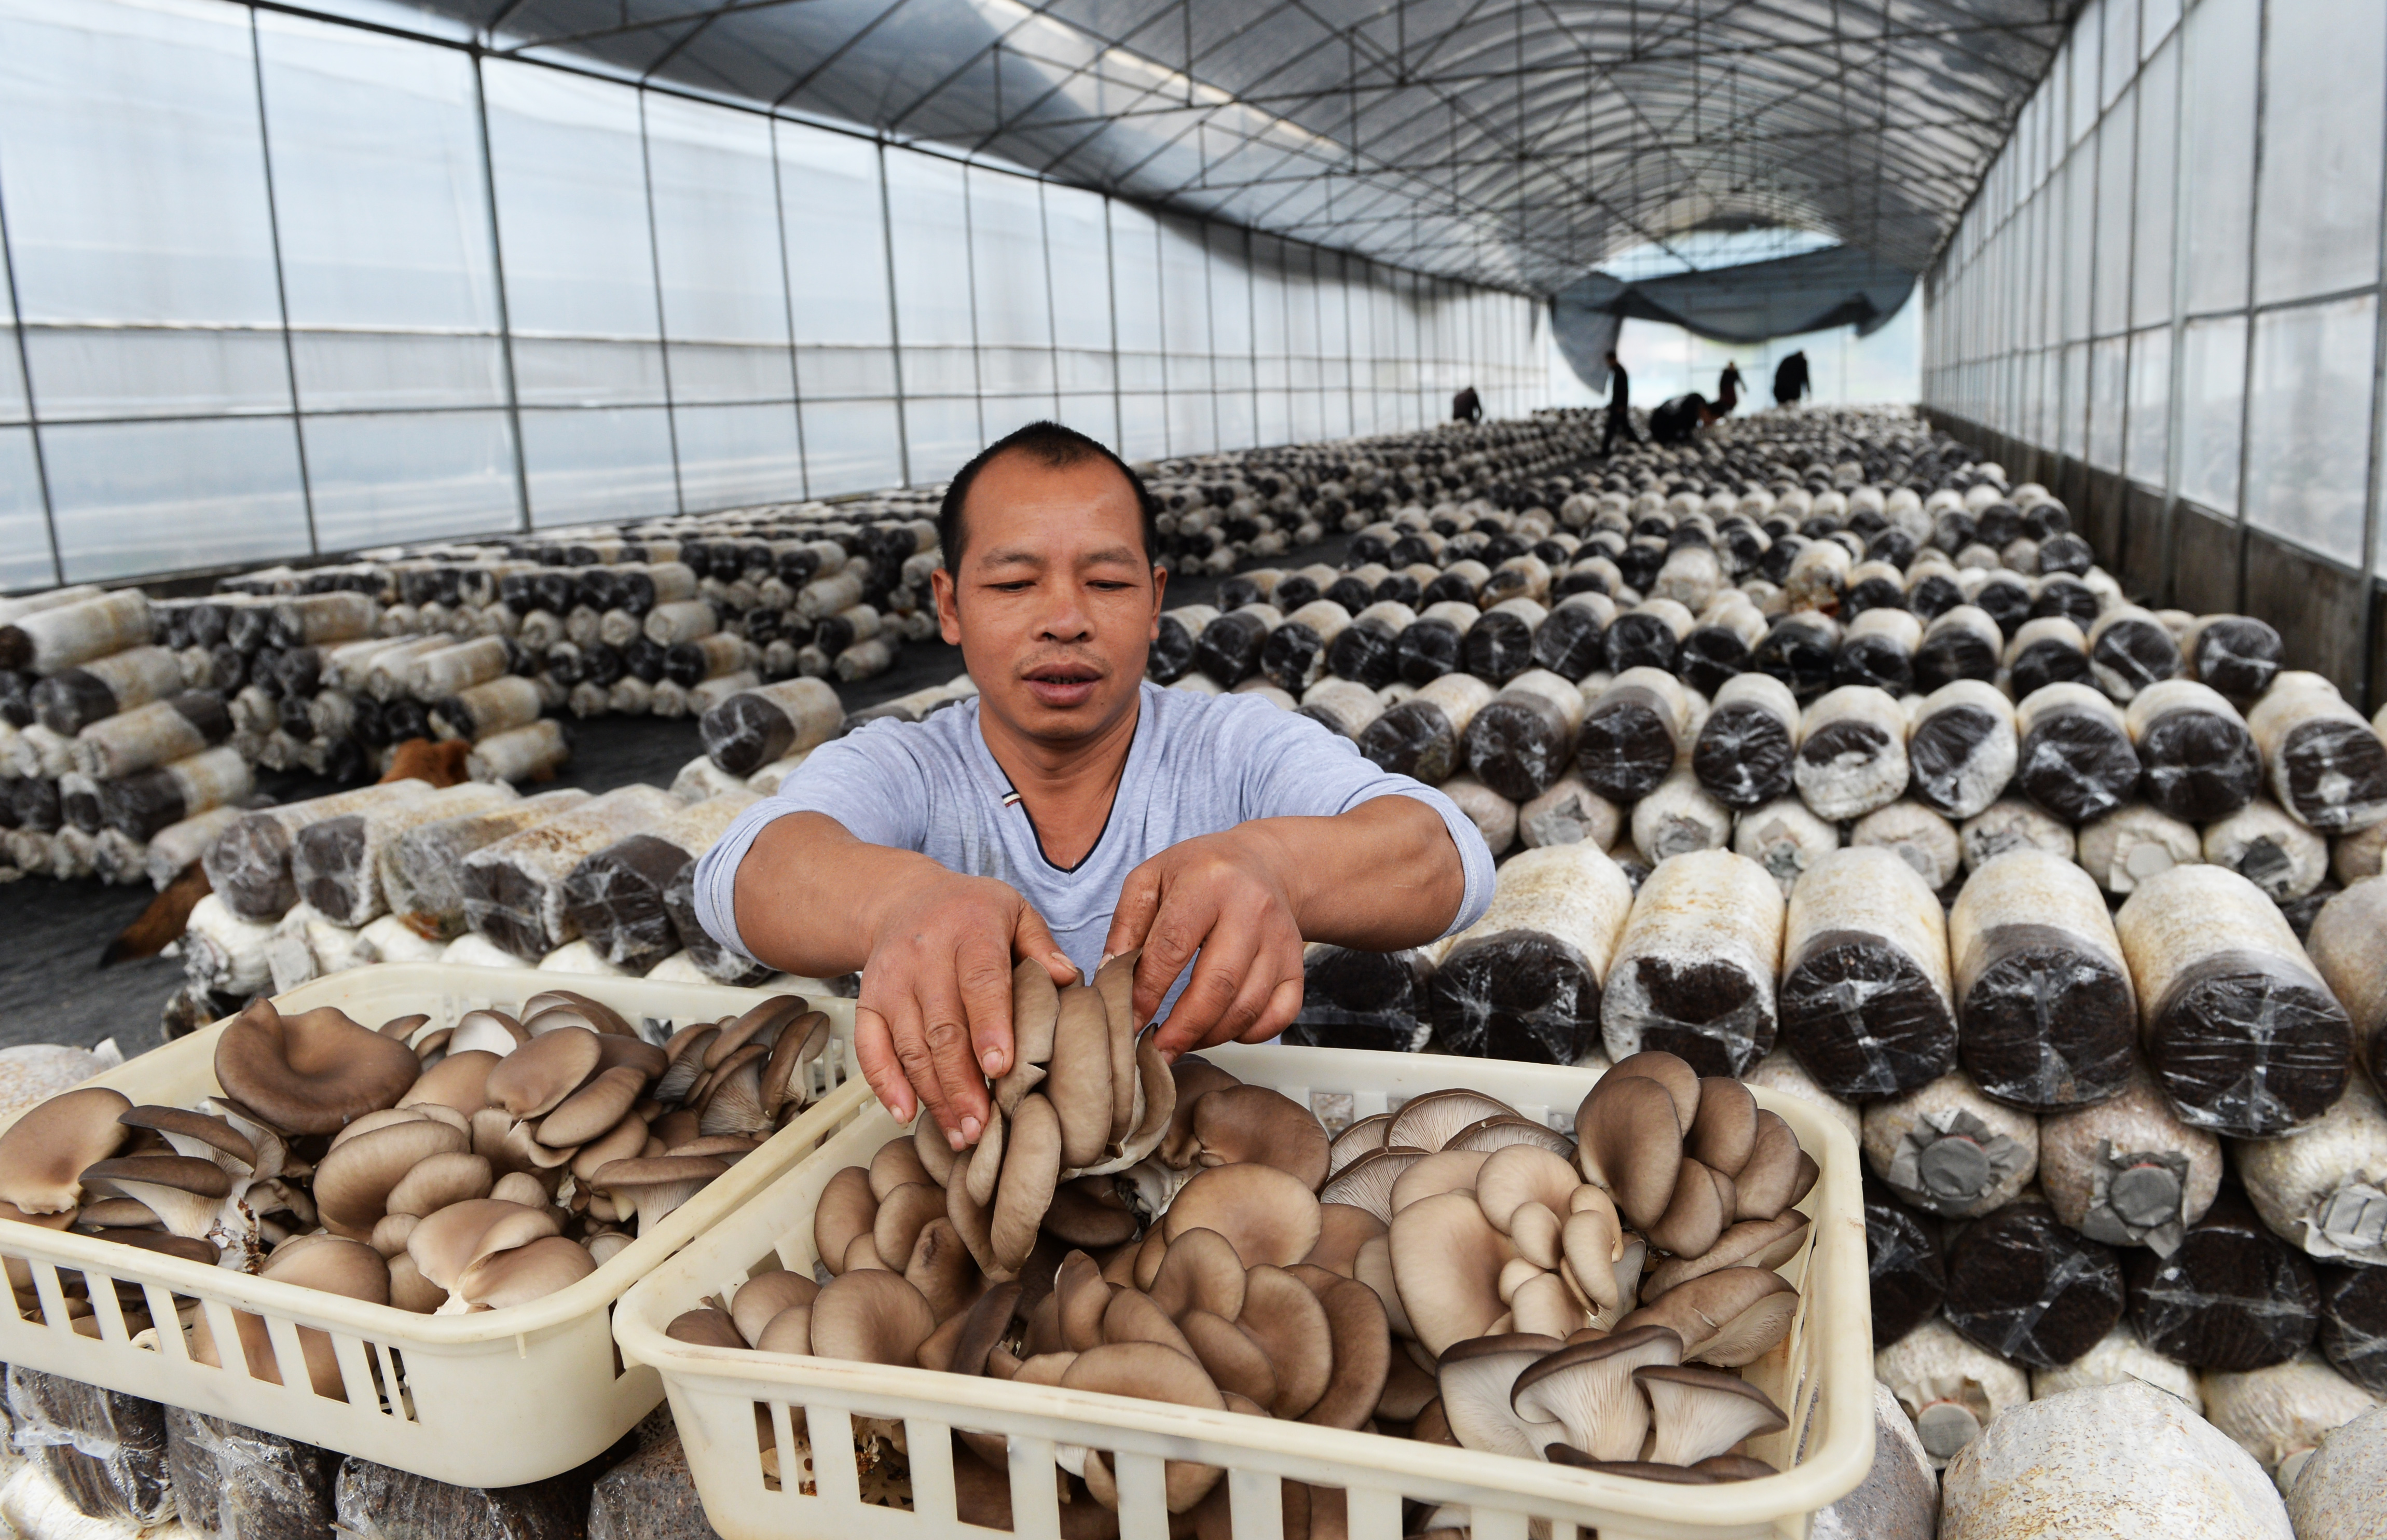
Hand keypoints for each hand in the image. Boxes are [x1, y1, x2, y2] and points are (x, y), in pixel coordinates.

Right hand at [851, 870, 1076, 1148]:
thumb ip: (1041, 944)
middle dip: (962, 1082)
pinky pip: (869, 1047)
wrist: (904, 900)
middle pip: (943, 1027)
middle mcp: (925, 957)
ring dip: (933, 1094)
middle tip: (983, 1125)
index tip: (1001, 1067)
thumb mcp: (1013, 910)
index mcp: (970, 931)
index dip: (990, 1026)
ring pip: (910, 1046)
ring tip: (960, 1133)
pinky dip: (885, 1083)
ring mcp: (891, 982)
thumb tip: (1066, 978)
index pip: (980, 982)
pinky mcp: (868, 1001)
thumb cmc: (971, 912)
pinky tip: (906, 1113)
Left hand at [1101, 826, 1305, 1059]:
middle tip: (1156, 1053)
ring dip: (1210, 1036)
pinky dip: (1250, 1034)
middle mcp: (1251, 908)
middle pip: (1218, 984)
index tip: (1129, 1020)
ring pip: (1248, 1005)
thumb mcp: (1151, 879)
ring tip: (1181, 1042)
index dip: (1147, 990)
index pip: (1173, 946)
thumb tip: (1109, 977)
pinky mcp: (1297, 963)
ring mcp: (1280, 939)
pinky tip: (1222, 1031)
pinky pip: (1279, 1013)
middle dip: (1182, 1029)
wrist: (1261, 863)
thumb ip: (1125, 926)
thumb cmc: (1198, 873)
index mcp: (1208, 882)